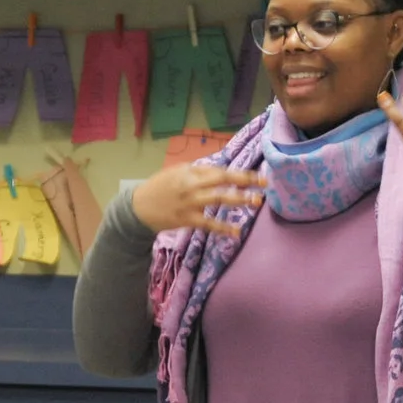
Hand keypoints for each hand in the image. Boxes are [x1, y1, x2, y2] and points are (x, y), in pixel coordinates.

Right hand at [130, 164, 267, 236]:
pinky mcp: (186, 220)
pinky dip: (223, 228)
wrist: (138, 207)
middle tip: (265, 183)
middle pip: (221, 180)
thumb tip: (222, 170)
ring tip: (256, 201)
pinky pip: (208, 224)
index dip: (240, 173)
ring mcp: (189, 203)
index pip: (220, 170)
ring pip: (218, 199)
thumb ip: (199, 171)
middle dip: (244, 181)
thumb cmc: (160, 187)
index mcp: (190, 171)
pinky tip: (236, 232)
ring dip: (238, 200)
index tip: (258, 175)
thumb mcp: (178, 172)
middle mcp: (191, 185)